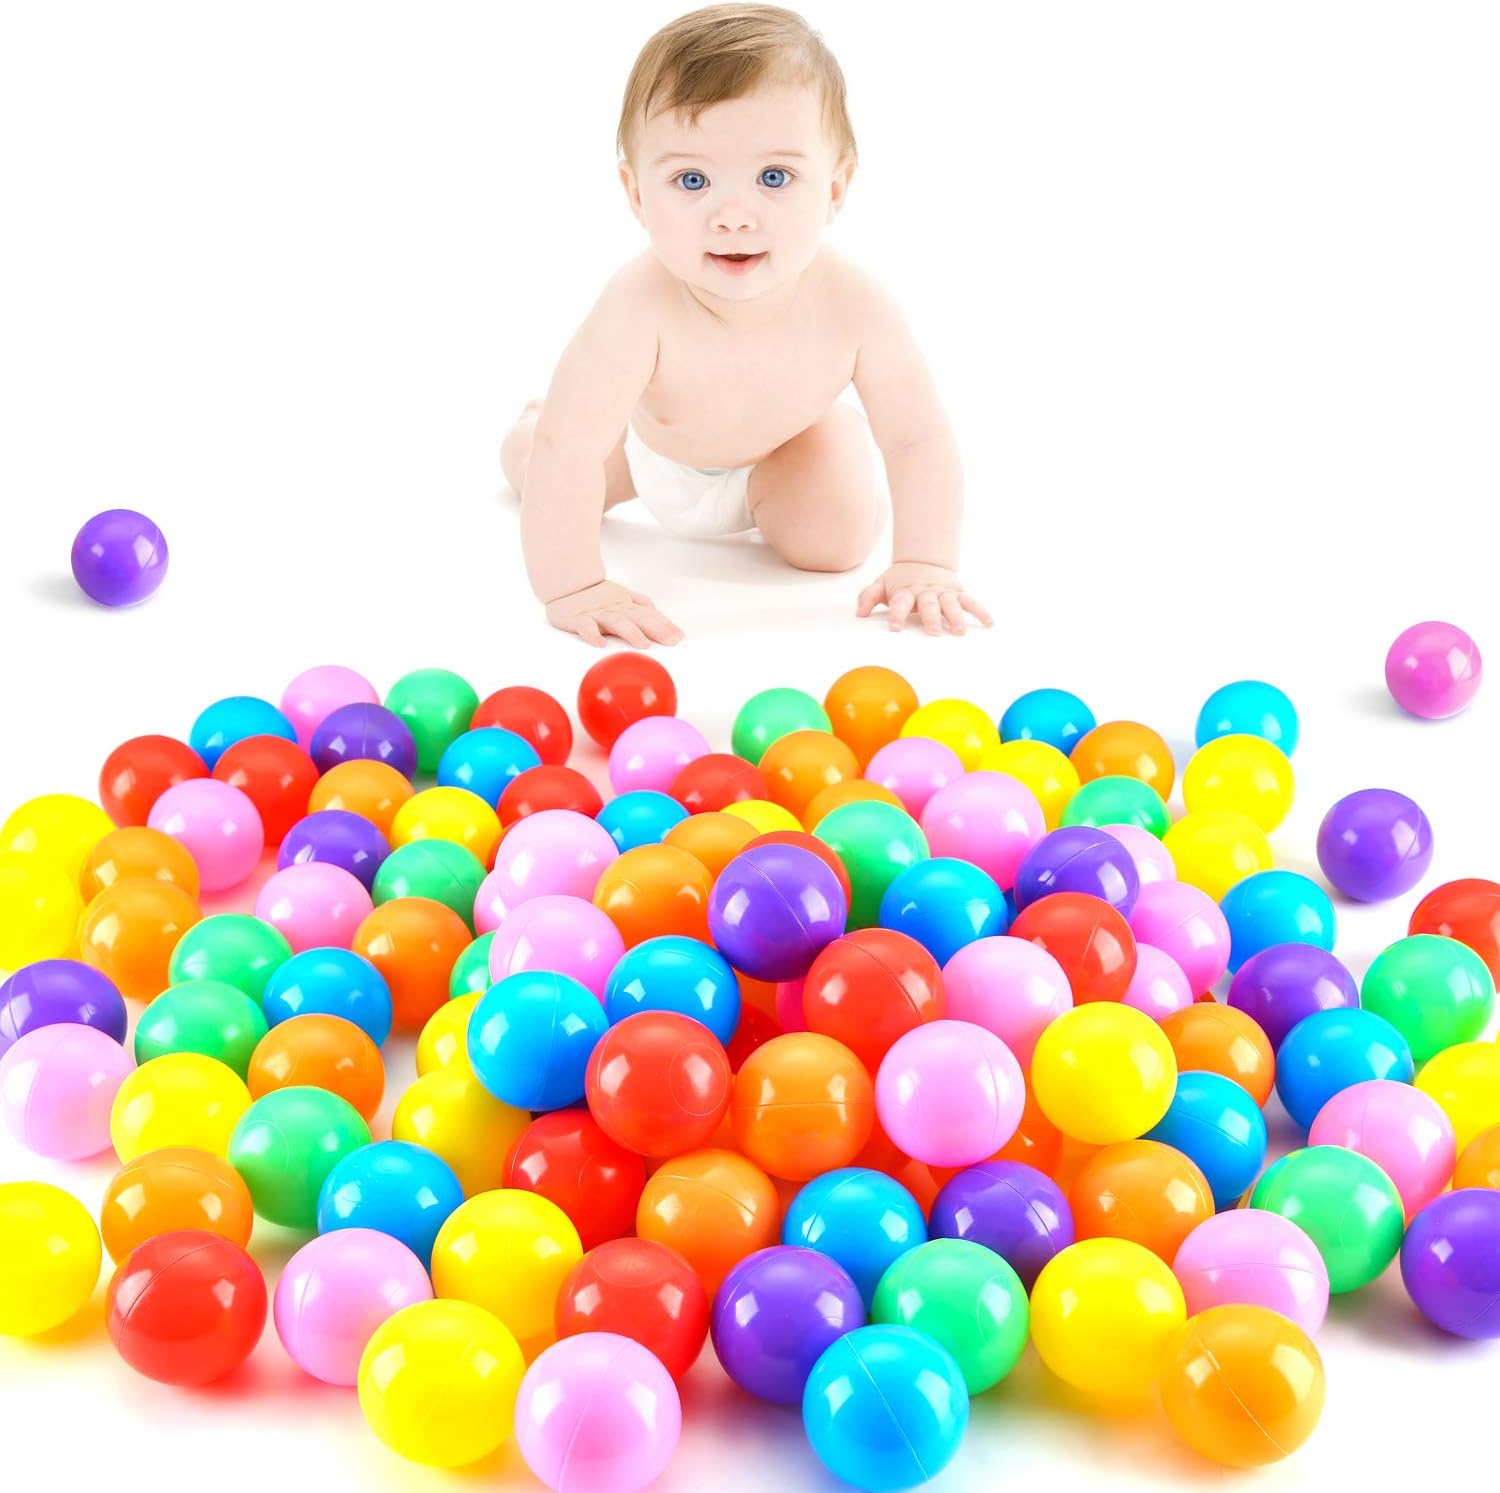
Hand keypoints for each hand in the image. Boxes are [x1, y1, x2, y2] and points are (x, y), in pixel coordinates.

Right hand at [544, 579, 684, 647]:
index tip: (679, 637)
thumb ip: (640, 604)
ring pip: (617, 622)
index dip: (665, 625)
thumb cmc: (596, 595)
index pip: (650, 616)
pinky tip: (599, 644)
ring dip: (631, 633)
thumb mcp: (622, 596)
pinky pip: (585, 627)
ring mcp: (597, 614)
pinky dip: (592, 635)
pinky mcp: (578, 619)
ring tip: (643, 644)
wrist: (565, 582)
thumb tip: (658, 611)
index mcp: (627, 606)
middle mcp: (616, 609)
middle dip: (657, 629)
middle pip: (639, 618)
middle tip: (671, 641)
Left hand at [856, 562, 992, 634]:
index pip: (900, 601)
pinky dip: (980, 611)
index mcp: (906, 590)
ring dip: (955, 617)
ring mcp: (943, 592)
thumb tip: (859, 613)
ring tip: (959, 631)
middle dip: (931, 617)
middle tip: (933, 632)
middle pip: (928, 603)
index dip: (897, 613)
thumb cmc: (900, 580)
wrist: (923, 560)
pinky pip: (970, 601)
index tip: (894, 628)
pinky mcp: (957, 593)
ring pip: (950, 604)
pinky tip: (988, 623)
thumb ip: (869, 597)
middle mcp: (926, 591)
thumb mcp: (881, 584)